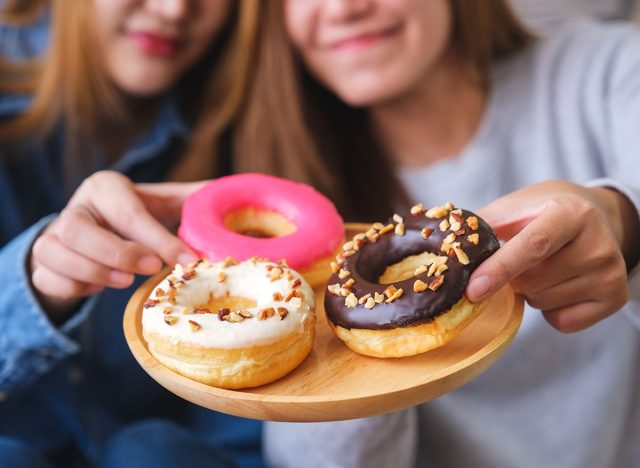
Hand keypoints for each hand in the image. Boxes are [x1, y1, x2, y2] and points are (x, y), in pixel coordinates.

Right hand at [30, 171, 203, 322]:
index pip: (129, 213)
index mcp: (106, 187)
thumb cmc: (138, 216)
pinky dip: (73, 288)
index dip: (159, 239)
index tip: (188, 260)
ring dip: (93, 272)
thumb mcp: (164, 203)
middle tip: (151, 269)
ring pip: (55, 253)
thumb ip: (194, 199)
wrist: (96, 233)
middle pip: (78, 229)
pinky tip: (97, 287)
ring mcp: (52, 235)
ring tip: (126, 281)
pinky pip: (47, 279)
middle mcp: (75, 207)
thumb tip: (234, 194)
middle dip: (117, 253)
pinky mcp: (41, 263)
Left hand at [465, 180, 639, 332]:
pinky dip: (549, 311)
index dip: (499, 270)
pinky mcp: (615, 297)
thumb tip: (441, 249)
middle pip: (532, 281)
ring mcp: (610, 272)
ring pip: (543, 303)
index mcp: (569, 213)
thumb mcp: (513, 208)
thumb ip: (480, 227)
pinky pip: (561, 321)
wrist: (595, 217)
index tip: (472, 291)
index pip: (532, 246)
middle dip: (512, 278)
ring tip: (544, 267)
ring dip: (530, 292)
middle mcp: (597, 242)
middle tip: (522, 259)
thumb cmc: (542, 213)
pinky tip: (559, 285)